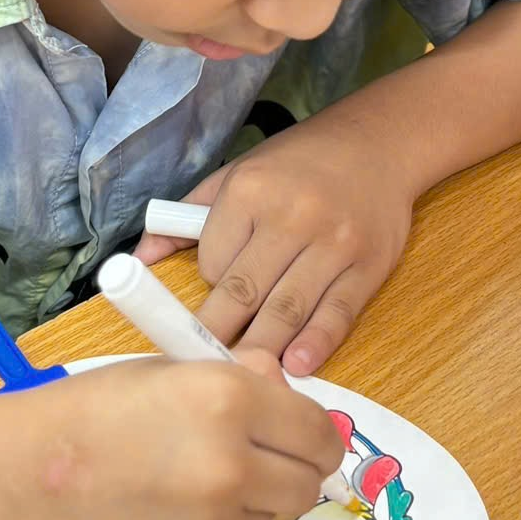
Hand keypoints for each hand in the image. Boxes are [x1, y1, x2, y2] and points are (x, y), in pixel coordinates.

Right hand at [1, 350, 345, 519]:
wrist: (27, 478)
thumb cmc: (95, 411)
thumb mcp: (172, 374)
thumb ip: (241, 382)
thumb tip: (287, 392)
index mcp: (228, 400)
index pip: (320, 432)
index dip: (312, 435)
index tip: (299, 439)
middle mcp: (233, 466)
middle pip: (307, 485)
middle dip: (289, 472)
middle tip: (254, 464)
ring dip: (251, 505)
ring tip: (190, 487)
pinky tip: (165, 518)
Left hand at [136, 114, 417, 376]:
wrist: (380, 143)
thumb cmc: (300, 163)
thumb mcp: (238, 173)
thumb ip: (188, 218)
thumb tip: (139, 258)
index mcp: (251, 190)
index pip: (213, 260)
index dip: (207, 286)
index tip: (213, 297)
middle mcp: (292, 216)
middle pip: (244, 291)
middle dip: (219, 332)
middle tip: (201, 367)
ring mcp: (334, 243)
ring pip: (287, 308)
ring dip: (261, 348)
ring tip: (243, 376)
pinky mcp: (368, 266)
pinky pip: (338, 312)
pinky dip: (316, 342)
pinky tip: (298, 365)